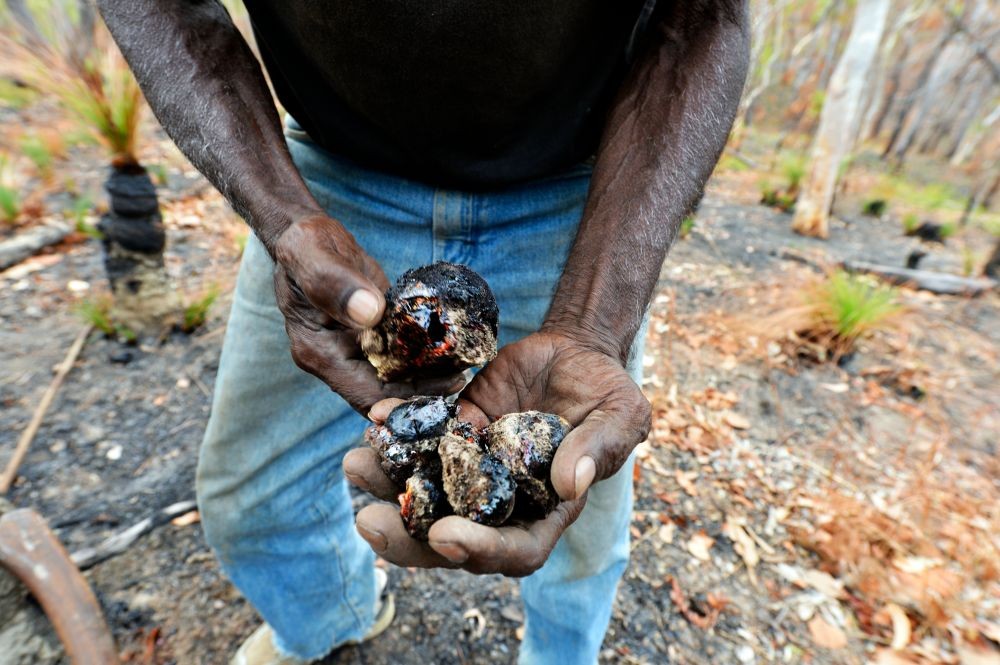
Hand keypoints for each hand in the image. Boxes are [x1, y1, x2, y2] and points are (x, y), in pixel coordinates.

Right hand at [272, 215, 463, 412]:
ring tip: (466, 364)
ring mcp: (354, 352)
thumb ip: (335, 283)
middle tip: (466, 377)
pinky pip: (399, 357)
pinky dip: (424, 356)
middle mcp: (336, 361)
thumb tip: (370, 313)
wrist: (309, 239)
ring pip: (395, 380)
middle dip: (425, 392)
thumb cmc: (305, 245)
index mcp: (318, 353)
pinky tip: (453, 348)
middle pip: (385, 395)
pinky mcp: (372, 339)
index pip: (366, 394)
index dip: (407, 397)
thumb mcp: (312, 255)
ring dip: (428, 378)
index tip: (447, 384)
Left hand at [344, 331, 650, 575]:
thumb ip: (597, 449)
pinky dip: (396, 431)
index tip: (446, 533)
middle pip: (451, 538)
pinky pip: (420, 437)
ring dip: (386, 484)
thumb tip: (569, 484)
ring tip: (355, 464)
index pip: (515, 550)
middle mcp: (501, 500)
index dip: (481, 550)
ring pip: (423, 491)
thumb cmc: (607, 392)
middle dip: (406, 538)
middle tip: (368, 520)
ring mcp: (472, 467)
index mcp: (546, 512)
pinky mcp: (454, 430)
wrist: (577, 354)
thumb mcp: (620, 417)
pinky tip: (377, 417)